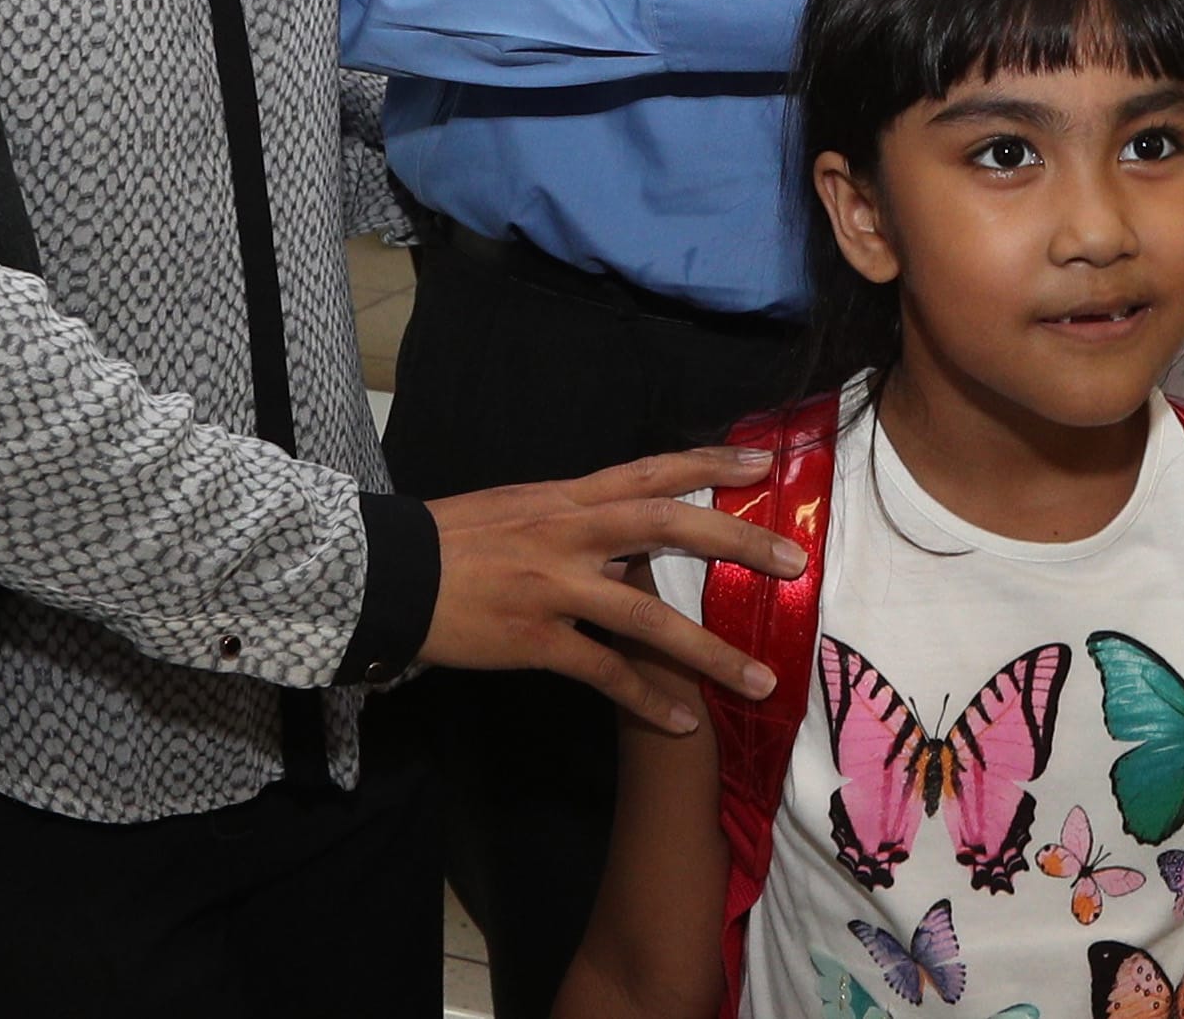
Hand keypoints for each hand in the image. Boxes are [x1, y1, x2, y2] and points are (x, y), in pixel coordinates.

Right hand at [419, 446, 804, 734]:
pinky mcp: (535, 640)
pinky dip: (646, 699)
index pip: (651, 469)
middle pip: (667, 526)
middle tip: (794, 562)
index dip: (710, 462)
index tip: (764, 461)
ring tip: (759, 680)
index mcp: (567, 498)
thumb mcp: (520, 509)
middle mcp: (569, 534)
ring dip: (708, 651)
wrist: (389, 574)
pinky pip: (603, 673)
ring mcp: (554, 588)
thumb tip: (630, 536)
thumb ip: (577, 519)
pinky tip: (681, 722)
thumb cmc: (454, 540)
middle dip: (736, 541)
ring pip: (647, 616)